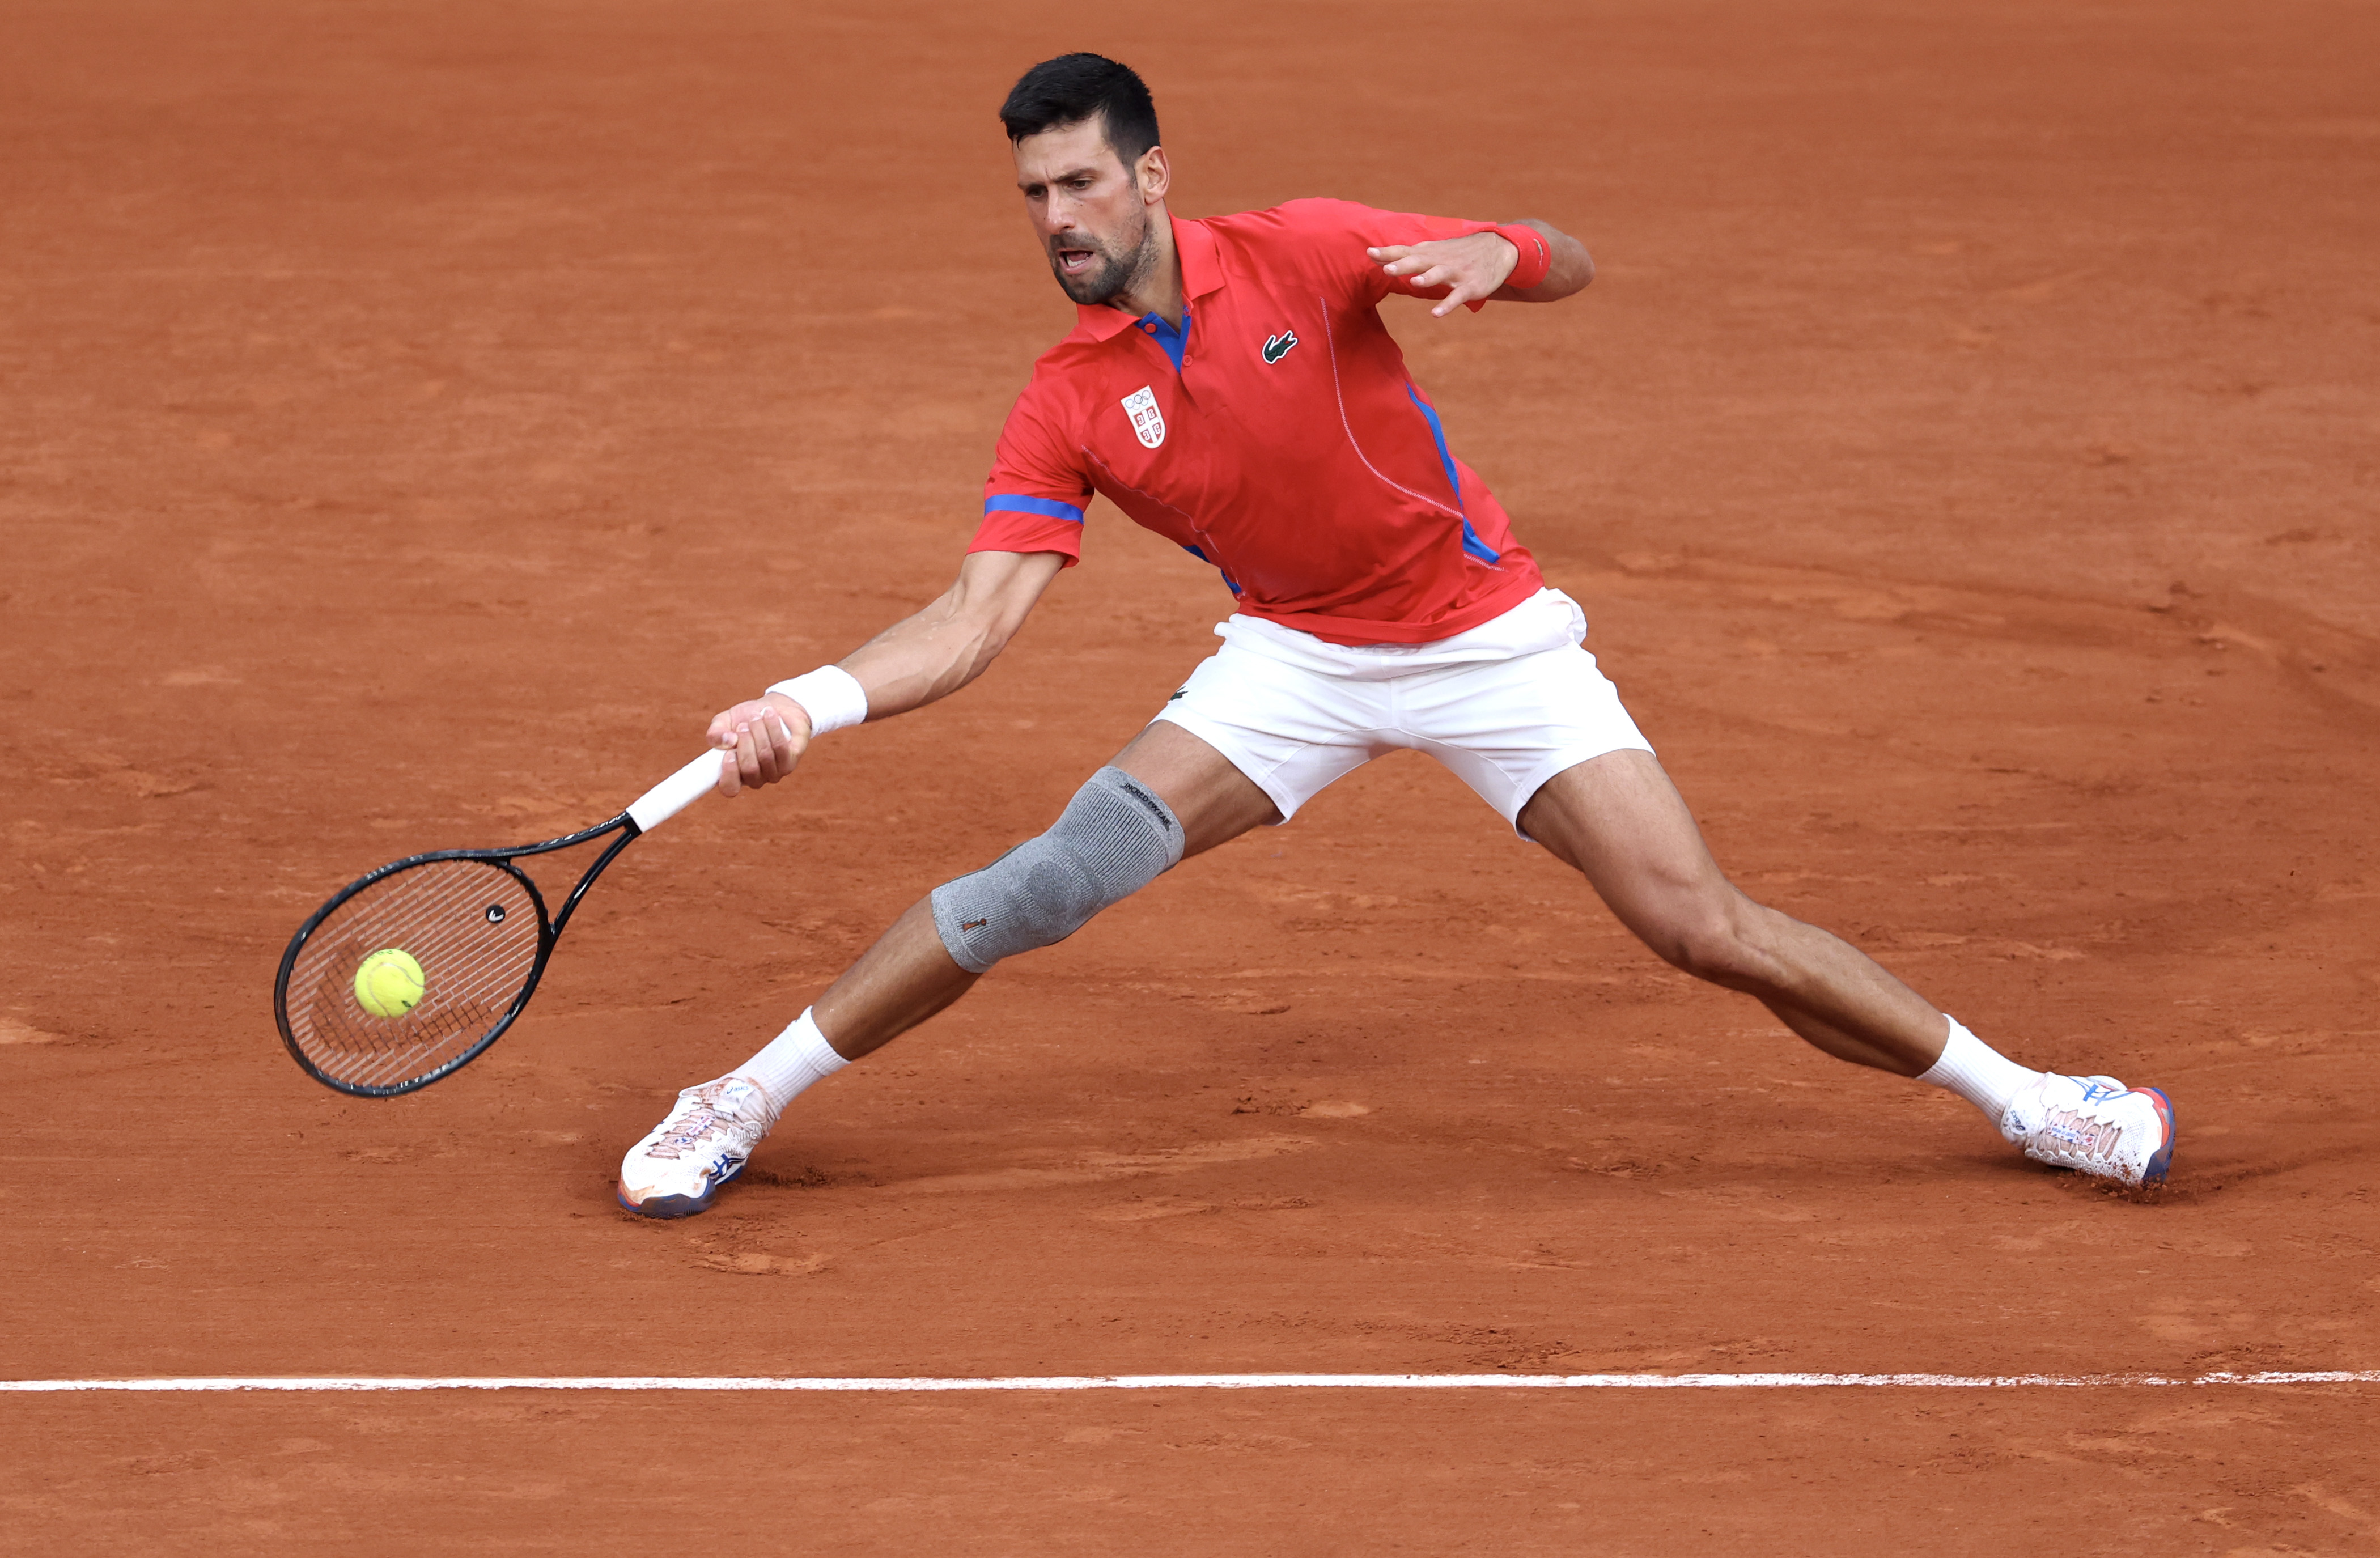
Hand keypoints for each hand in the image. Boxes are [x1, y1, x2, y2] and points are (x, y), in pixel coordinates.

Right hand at [706, 692, 812, 796]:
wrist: (773, 709)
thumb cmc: (745, 719)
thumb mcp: (725, 722)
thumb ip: (715, 733)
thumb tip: (725, 741)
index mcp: (734, 774)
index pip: (730, 788)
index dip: (729, 774)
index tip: (729, 753)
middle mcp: (754, 778)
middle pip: (749, 769)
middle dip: (745, 742)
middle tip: (743, 725)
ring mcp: (774, 773)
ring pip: (765, 756)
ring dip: (759, 732)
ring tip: (756, 716)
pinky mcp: (790, 762)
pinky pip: (780, 747)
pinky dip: (773, 728)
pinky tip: (769, 715)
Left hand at [1367, 231, 1519, 316]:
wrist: (1498, 248)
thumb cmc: (1458, 252)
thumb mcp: (1434, 250)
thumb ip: (1408, 255)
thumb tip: (1381, 258)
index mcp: (1430, 253)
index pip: (1406, 251)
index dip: (1389, 253)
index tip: (1370, 253)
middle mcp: (1440, 261)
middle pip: (1419, 261)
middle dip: (1403, 265)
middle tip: (1387, 269)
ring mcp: (1456, 273)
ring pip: (1439, 274)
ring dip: (1427, 278)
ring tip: (1414, 282)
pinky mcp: (1470, 287)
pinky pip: (1457, 297)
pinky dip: (1447, 305)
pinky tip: (1436, 314)